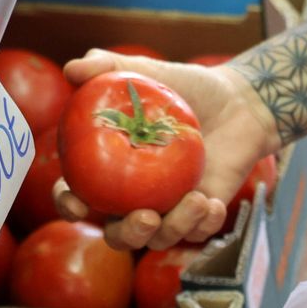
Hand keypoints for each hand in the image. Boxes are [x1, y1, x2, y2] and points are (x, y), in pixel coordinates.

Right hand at [55, 50, 280, 250]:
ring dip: (176, 228)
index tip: (78, 204)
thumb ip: (106, 67)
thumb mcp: (146, 72)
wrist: (237, 102)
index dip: (69, 205)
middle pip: (118, 235)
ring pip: (159, 240)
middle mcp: (133, 198)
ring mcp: (167, 210)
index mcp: (109, 170)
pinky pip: (197, 233)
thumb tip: (71, 69)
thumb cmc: (185, 88)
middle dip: (127, 235)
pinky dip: (204, 224)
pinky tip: (213, 204)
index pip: (77, 195)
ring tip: (197, 200)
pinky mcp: (200, 216)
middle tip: (147, 217)